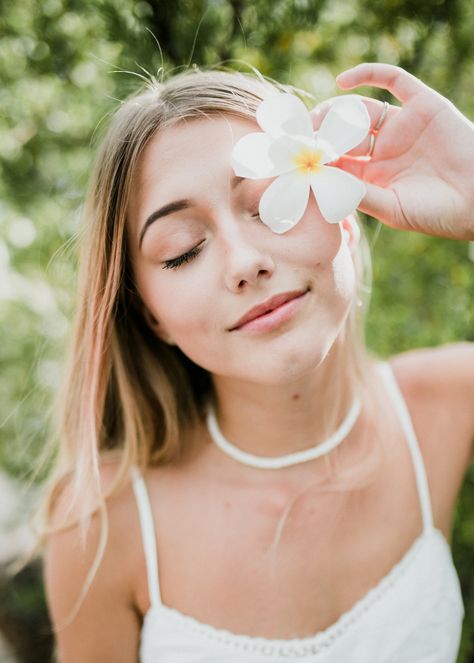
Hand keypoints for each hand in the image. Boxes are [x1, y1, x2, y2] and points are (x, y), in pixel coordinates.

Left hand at [312, 63, 473, 239]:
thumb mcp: (391, 208)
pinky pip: (392, 81)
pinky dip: (367, 74)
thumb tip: (322, 180)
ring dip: (336, 111)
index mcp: (373, 175)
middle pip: (343, 133)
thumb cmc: (437, 213)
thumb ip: (359, 193)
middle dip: (321, 133)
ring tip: (318, 120)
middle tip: (301, 137)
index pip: (336, 160)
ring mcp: (401, 126)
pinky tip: (342, 82)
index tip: (295, 156)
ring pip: (360, 110)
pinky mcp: (421, 106)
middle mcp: (383, 149)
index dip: (316, 156)